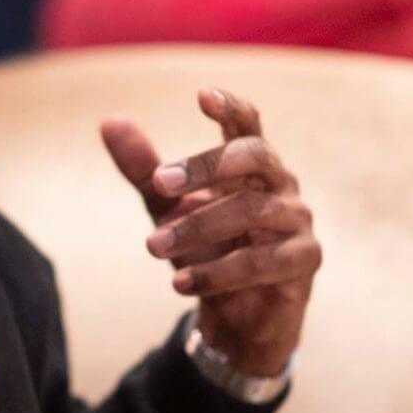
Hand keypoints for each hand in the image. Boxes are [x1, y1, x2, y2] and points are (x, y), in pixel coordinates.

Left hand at [102, 89, 320, 377]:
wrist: (235, 316)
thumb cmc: (206, 248)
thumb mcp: (167, 207)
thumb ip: (143, 168)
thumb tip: (108, 121)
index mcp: (250, 164)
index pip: (247, 123)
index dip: (230, 107)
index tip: (201, 96)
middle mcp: (281, 183)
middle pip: (254, 156)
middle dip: (205, 166)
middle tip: (159, 183)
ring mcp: (297, 220)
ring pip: (252, 211)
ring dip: (197, 228)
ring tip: (151, 246)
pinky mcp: (304, 260)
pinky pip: (263, 262)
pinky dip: (217, 273)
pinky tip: (180, 283)